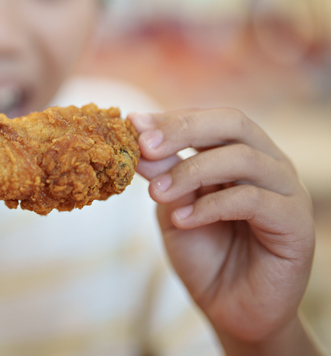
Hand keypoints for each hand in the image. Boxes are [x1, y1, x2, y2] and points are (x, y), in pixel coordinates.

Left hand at [129, 109, 316, 352]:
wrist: (230, 309)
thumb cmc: (204, 254)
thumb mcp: (174, 209)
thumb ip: (165, 176)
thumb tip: (140, 140)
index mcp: (240, 152)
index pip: (210, 119)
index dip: (171, 119)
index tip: (132, 124)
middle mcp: (268, 163)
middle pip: (232, 123)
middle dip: (183, 130)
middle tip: (145, 146)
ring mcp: (287, 191)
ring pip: (242, 158)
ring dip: (191, 171)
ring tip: (157, 193)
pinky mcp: (295, 224)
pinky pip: (253, 200)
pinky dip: (211, 205)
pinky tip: (183, 220)